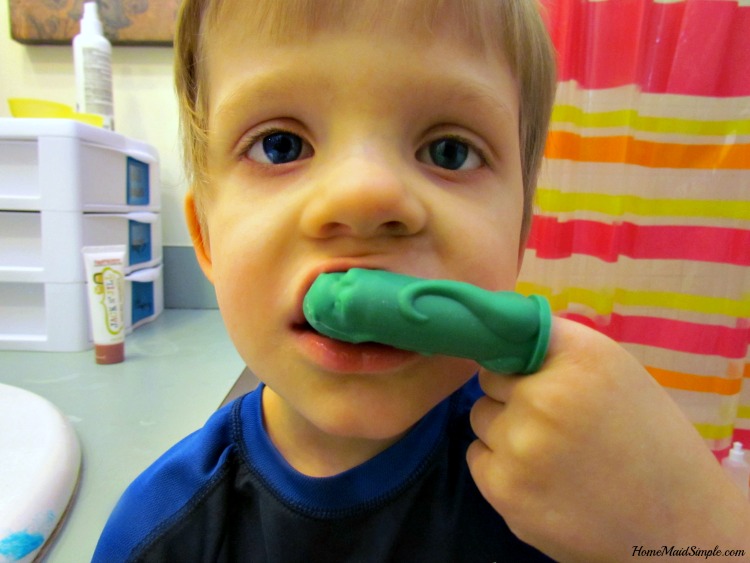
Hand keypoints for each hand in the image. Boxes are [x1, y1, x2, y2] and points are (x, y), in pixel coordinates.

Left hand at [467, 317, 749, 561]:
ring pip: (481, 419)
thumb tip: (502, 328)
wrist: (678, 525)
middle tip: (554, 423)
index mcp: (580, 358)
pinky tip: (541, 480)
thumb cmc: (649, 441)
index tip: (530, 372)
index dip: (521, 358)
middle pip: (490, 380)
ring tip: (551, 455)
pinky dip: (500, 467)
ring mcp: (520, 445)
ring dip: (504, 431)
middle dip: (513, 396)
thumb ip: (559, 348)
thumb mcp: (617, 372)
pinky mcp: (503, 488)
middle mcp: (543, 395)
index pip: (512, 335)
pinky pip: (477, 458)